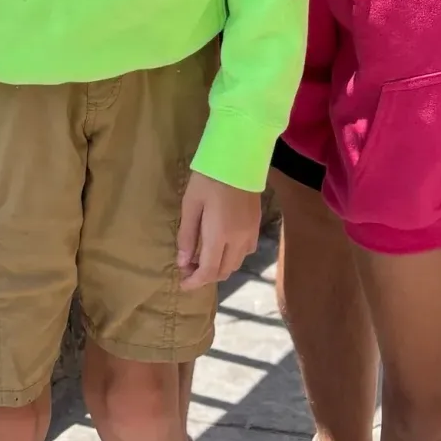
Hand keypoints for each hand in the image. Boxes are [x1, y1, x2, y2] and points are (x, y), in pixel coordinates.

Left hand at [176, 172, 259, 289]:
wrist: (238, 156)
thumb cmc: (209, 178)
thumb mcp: (191, 204)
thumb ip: (187, 235)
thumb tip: (183, 262)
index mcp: (219, 236)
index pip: (209, 271)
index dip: (195, 282)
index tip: (183, 284)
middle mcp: (238, 240)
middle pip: (223, 271)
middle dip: (205, 276)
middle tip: (188, 267)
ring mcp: (251, 233)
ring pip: (236, 264)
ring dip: (220, 268)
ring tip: (203, 257)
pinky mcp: (257, 224)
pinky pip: (246, 251)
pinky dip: (233, 257)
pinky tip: (222, 246)